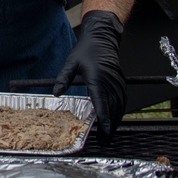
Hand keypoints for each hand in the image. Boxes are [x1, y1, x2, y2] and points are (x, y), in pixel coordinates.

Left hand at [53, 10, 125, 144]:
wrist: (103, 37)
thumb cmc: (86, 49)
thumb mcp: (71, 62)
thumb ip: (64, 78)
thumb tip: (55, 93)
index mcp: (97, 78)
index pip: (101, 103)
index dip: (103, 119)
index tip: (103, 131)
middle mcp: (110, 82)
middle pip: (112, 109)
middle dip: (109, 126)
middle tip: (103, 141)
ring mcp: (117, 82)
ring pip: (119, 106)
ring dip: (116, 121)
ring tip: (109, 134)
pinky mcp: (120, 81)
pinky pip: (122, 100)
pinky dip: (120, 111)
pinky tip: (115, 119)